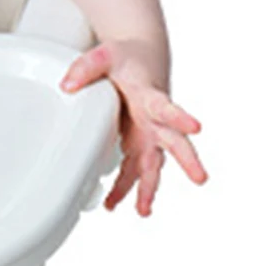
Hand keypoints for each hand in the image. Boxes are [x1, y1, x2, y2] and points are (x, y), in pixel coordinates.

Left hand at [60, 40, 206, 216]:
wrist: (140, 59)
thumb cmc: (126, 58)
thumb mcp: (104, 55)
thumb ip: (86, 67)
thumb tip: (67, 86)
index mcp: (151, 95)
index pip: (167, 107)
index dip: (180, 117)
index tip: (196, 127)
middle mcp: (155, 119)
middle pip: (174, 142)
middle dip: (186, 160)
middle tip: (199, 177)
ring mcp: (149, 134)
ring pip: (153, 165)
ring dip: (149, 187)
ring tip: (143, 210)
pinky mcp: (138, 144)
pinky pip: (134, 170)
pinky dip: (126, 187)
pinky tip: (114, 204)